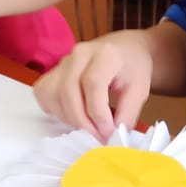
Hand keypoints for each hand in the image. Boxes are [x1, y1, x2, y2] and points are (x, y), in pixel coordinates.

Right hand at [33, 31, 153, 141]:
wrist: (123, 49)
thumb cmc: (132, 67)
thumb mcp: (140, 89)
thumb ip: (128, 113)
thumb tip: (114, 137)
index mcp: (105, 53)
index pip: (93, 83)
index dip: (98, 112)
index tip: (108, 132)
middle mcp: (79, 54)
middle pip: (68, 90)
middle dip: (82, 121)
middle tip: (97, 136)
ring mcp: (63, 62)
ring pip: (53, 94)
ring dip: (69, 118)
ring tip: (89, 126)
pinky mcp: (52, 71)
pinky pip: (44, 94)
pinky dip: (55, 110)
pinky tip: (73, 114)